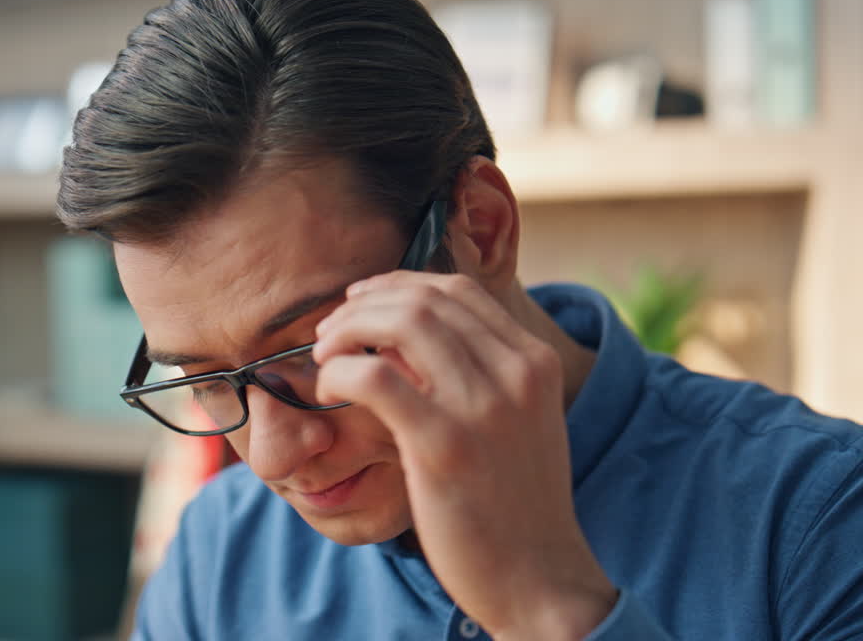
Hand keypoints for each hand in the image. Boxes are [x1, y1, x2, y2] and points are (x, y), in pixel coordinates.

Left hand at [313, 272, 615, 639]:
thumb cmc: (513, 503)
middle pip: (425, 298)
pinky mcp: (444, 445)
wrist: (538, 578)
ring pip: (401, 323)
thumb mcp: (516, 422)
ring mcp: (483, 407)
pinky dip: (340, 372)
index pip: (457, 290)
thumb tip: (401, 338)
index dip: (397, 285)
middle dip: (364, 303)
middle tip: (330, 332)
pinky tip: (329, 390)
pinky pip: (374, 378)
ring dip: (346, 329)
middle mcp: (516, 373)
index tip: (361, 302)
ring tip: (324, 355)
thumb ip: (477, 374)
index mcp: (535, 362)